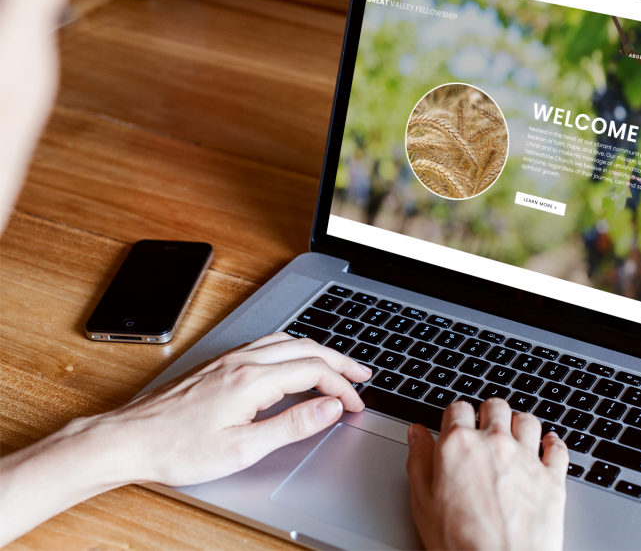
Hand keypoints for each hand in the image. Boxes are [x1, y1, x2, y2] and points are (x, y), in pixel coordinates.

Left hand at [0, 332, 371, 545]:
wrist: (127, 440)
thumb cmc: (178, 449)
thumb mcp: (243, 448)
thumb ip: (292, 424)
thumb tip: (330, 407)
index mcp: (253, 379)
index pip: (314, 371)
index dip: (342, 387)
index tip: (355, 405)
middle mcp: (242, 360)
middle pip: (305, 348)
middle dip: (339, 361)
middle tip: (362, 376)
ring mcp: (227, 359)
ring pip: (285, 341)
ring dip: (316, 351)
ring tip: (336, 365)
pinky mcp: (216, 364)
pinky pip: (266, 344)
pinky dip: (292, 349)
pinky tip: (291, 361)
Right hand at [406, 398, 568, 550]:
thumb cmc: (459, 543)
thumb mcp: (422, 502)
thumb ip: (419, 460)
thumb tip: (416, 434)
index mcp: (459, 445)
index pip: (458, 408)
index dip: (456, 416)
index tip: (456, 424)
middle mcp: (495, 443)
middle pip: (495, 407)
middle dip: (488, 413)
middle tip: (484, 427)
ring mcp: (527, 458)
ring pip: (527, 420)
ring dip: (519, 424)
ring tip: (514, 435)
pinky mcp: (552, 477)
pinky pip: (557, 447)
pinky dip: (553, 443)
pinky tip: (547, 445)